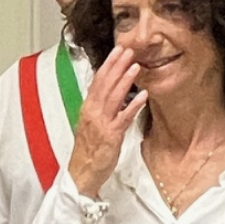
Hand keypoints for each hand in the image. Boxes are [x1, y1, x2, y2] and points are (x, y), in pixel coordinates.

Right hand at [66, 45, 147, 198]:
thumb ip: (101, 108)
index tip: (118, 51)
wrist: (81, 173)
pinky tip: (143, 95)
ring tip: (136, 66)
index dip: (108, 65)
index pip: (98, 81)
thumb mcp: (91, 124)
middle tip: (128, 50)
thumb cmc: (88, 151)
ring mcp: (101, 123)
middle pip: (105, 84)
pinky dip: (133, 105)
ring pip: (113, 97)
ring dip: (125, 80)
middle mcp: (93, 113)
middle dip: (117, 66)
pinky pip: (123, 118)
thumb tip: (114, 94)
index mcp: (87, 108)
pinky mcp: (111, 136)